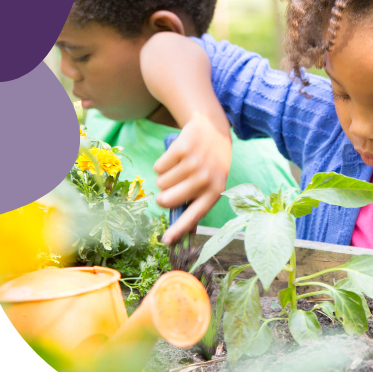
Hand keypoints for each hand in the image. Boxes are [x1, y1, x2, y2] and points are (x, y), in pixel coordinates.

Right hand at [154, 112, 231, 244]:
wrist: (213, 131)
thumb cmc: (210, 164)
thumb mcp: (211, 184)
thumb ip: (196, 205)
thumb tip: (180, 232)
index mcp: (214, 192)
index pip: (193, 216)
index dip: (178, 230)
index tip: (166, 241)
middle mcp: (205, 179)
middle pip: (167, 200)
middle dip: (163, 196)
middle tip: (172, 186)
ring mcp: (193, 163)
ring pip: (161, 183)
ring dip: (165, 177)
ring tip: (180, 168)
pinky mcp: (182, 149)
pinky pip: (158, 167)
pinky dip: (163, 164)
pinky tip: (176, 157)